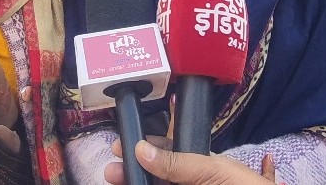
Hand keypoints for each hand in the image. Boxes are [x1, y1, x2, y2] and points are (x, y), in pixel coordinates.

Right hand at [105, 137, 275, 184]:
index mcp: (204, 166)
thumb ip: (180, 162)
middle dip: (133, 169)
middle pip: (157, 172)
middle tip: (111, 170)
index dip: (148, 145)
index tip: (124, 144)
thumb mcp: (215, 171)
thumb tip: (142, 149)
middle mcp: (194, 181)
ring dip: (135, 181)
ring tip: (113, 179)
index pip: (171, 149)